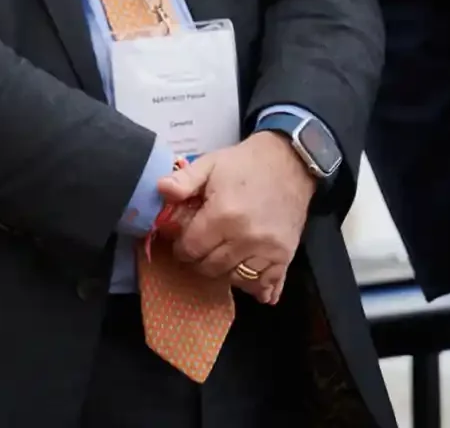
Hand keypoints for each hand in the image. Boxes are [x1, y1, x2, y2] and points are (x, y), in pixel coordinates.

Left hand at [155, 134, 314, 303]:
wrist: (289, 164)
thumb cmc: (244, 164)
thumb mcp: (209, 164)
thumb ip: (184, 181)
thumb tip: (160, 189)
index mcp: (223, 215)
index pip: (192, 248)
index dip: (181, 247)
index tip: (181, 241)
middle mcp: (246, 238)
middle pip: (211, 267)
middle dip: (199, 261)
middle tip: (199, 249)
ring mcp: (269, 250)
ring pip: (236, 279)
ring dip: (224, 272)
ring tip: (219, 257)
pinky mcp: (286, 256)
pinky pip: (266, 282)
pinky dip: (254, 285)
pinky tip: (248, 280)